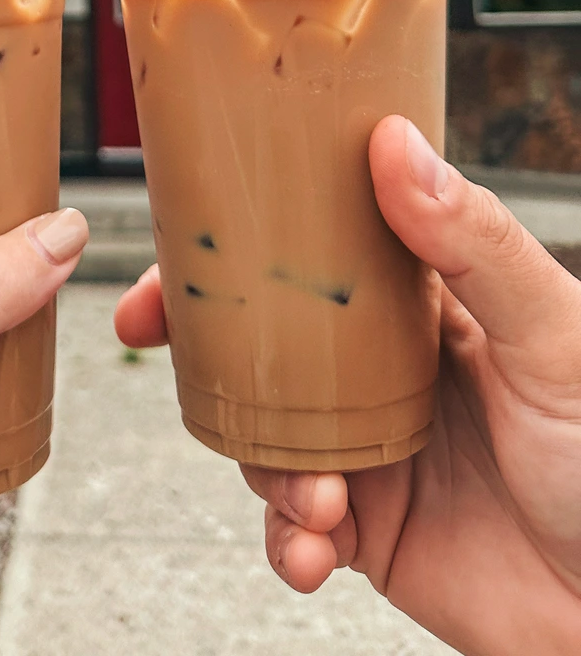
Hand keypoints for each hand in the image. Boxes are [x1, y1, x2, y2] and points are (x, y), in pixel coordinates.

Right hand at [115, 113, 580, 655]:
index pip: (315, 255)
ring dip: (264, 466)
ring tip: (313, 496)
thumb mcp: (552, 333)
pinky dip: (286, 540)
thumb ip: (474, 243)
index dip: (238, 247)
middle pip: (264, 341)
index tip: (177, 245)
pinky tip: (312, 548)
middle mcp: (383, 370)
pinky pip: (293, 528)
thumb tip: (393, 143)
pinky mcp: (369, 530)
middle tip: (150, 338)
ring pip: (264, 436)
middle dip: (202, 345)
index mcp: (422, 305)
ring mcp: (369, 450)